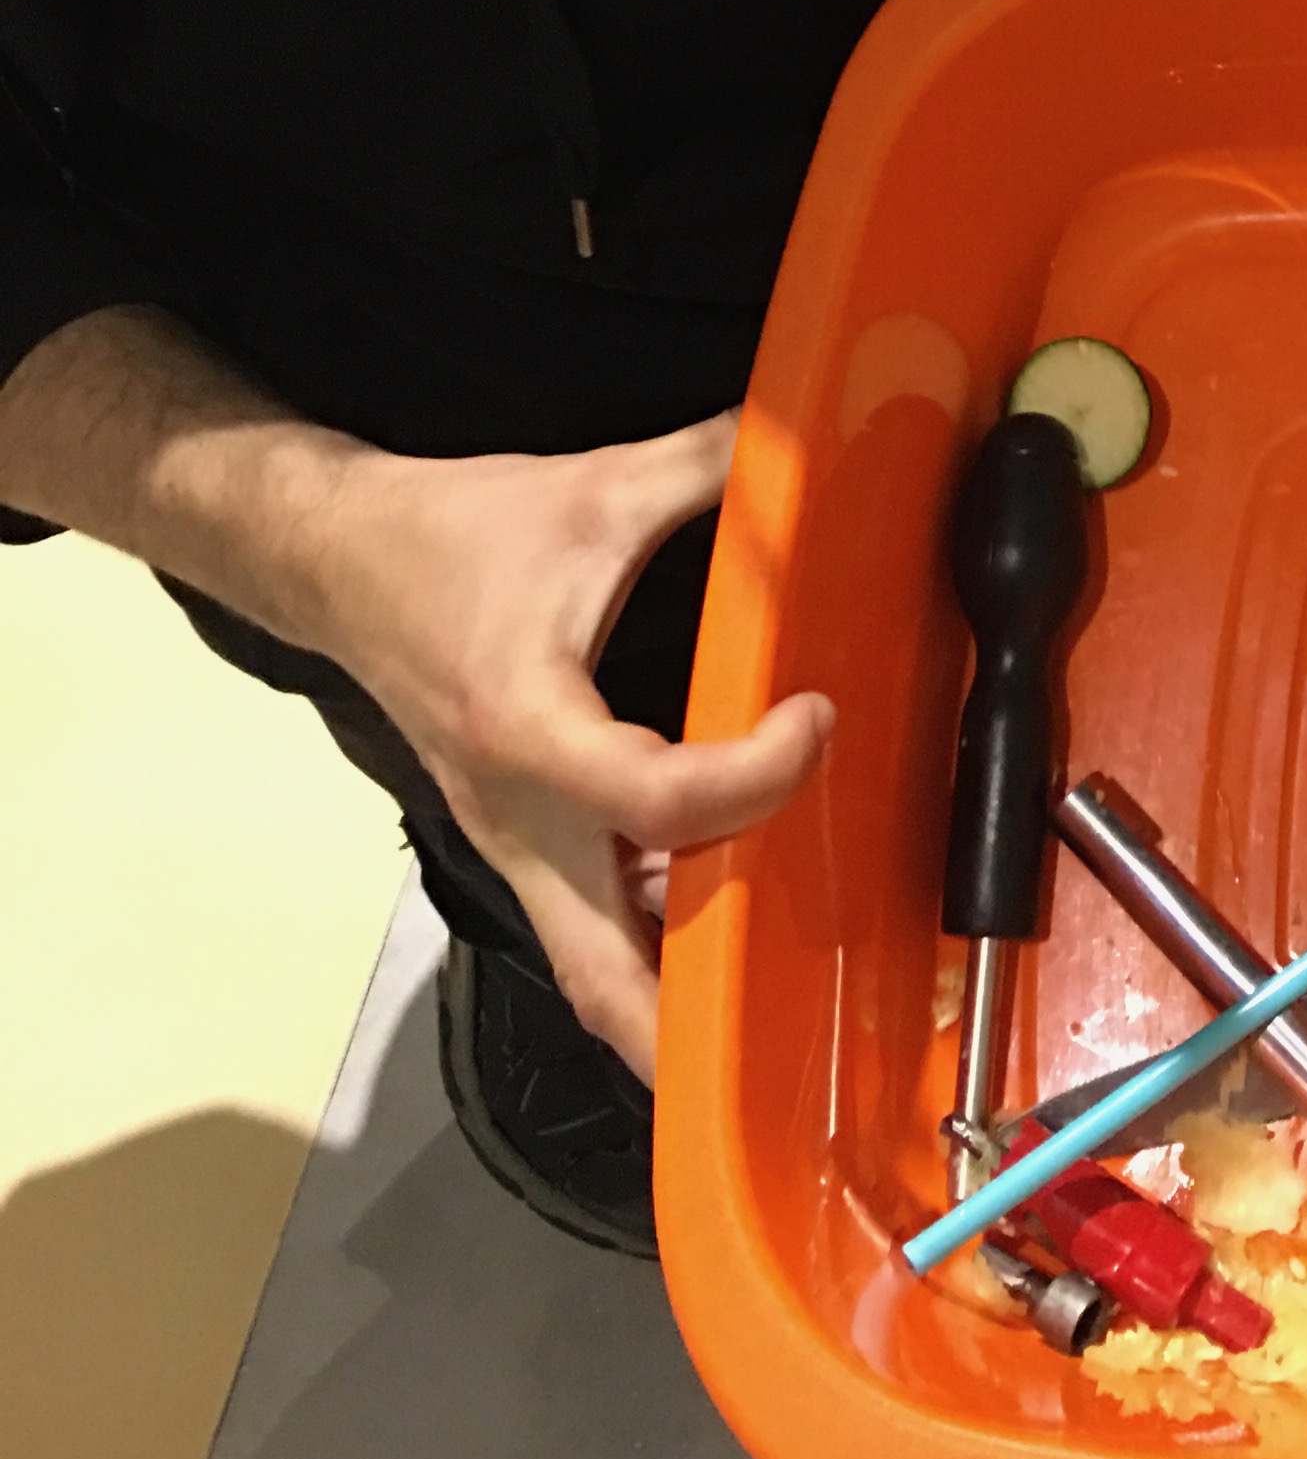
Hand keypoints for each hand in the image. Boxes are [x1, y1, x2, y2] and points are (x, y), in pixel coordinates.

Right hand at [289, 411, 831, 1078]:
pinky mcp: (521, 845)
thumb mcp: (594, 486)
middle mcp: (519, 818)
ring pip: (597, 970)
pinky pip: (594, 928)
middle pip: (604, 976)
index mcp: (531, 729)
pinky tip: (737, 922)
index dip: (756, 776)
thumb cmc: (457, 534)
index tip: (815, 716)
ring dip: (685, 993)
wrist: (338, 560)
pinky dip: (662, 947)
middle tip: (806, 1023)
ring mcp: (515, 846)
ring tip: (795, 989)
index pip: (657, 800)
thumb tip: (808, 431)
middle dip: (695, 1027)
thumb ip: (714, 463)